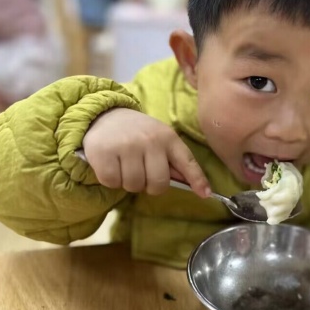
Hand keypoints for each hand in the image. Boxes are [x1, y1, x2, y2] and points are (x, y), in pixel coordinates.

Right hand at [82, 108, 210, 197]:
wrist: (104, 115)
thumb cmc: (138, 133)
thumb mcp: (159, 139)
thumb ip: (172, 161)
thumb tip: (193, 186)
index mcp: (168, 138)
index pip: (187, 162)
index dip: (197, 180)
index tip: (205, 194)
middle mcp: (150, 141)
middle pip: (158, 184)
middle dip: (150, 186)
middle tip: (142, 174)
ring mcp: (127, 146)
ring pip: (134, 186)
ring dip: (129, 183)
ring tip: (125, 167)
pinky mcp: (103, 153)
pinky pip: (112, 182)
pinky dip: (111, 180)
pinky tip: (111, 165)